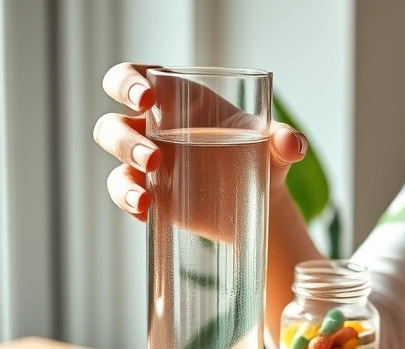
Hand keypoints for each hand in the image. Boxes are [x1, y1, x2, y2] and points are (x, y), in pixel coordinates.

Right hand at [93, 62, 307, 222]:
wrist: (260, 199)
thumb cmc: (260, 155)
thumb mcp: (275, 146)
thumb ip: (285, 140)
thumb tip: (291, 144)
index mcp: (177, 99)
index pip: (134, 79)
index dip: (127, 83)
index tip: (144, 98)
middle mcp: (154, 127)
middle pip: (113, 123)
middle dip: (124, 139)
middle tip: (155, 158)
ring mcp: (146, 160)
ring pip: (114, 160)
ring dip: (125, 173)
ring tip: (147, 196)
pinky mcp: (149, 191)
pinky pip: (122, 192)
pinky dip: (128, 201)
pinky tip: (147, 213)